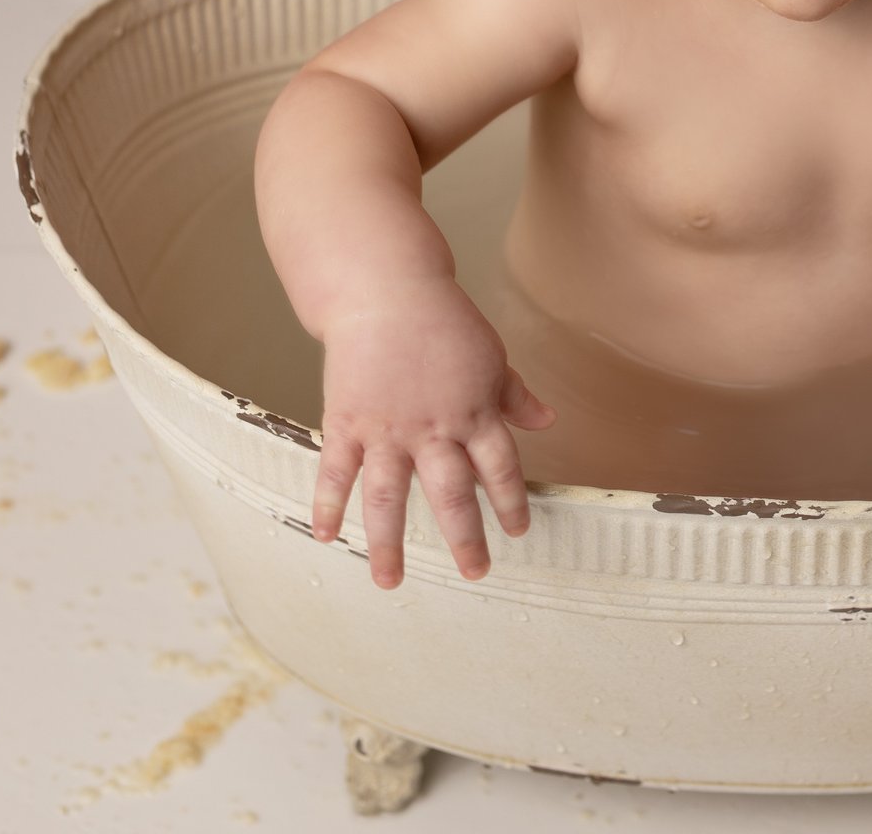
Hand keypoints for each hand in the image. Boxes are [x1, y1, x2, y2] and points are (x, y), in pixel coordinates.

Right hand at [310, 272, 556, 587]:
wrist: (386, 290)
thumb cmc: (443, 321)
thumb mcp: (490, 355)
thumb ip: (513, 395)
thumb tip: (546, 421)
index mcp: (475, 413)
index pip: (500, 469)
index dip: (510, 503)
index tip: (517, 531)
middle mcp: (433, 430)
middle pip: (452, 495)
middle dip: (465, 538)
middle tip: (475, 573)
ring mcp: (387, 431)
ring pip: (389, 498)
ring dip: (390, 544)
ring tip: (390, 581)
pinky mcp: (346, 423)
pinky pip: (336, 472)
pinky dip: (329, 506)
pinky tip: (326, 537)